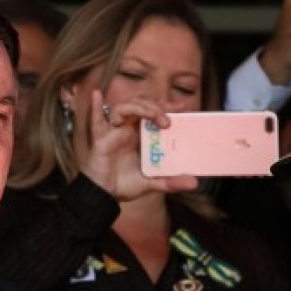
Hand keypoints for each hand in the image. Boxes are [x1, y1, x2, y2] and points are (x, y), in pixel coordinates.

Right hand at [79, 90, 197, 201]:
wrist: (104, 195)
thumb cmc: (124, 186)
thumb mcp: (152, 183)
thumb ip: (171, 182)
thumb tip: (194, 183)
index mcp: (139, 135)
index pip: (153, 113)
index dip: (166, 107)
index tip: (183, 107)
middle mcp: (127, 129)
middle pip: (140, 106)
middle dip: (155, 106)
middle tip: (169, 118)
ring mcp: (113, 131)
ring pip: (124, 107)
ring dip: (139, 107)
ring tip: (153, 115)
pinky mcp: (100, 137)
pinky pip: (96, 119)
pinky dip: (96, 107)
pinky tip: (97, 95)